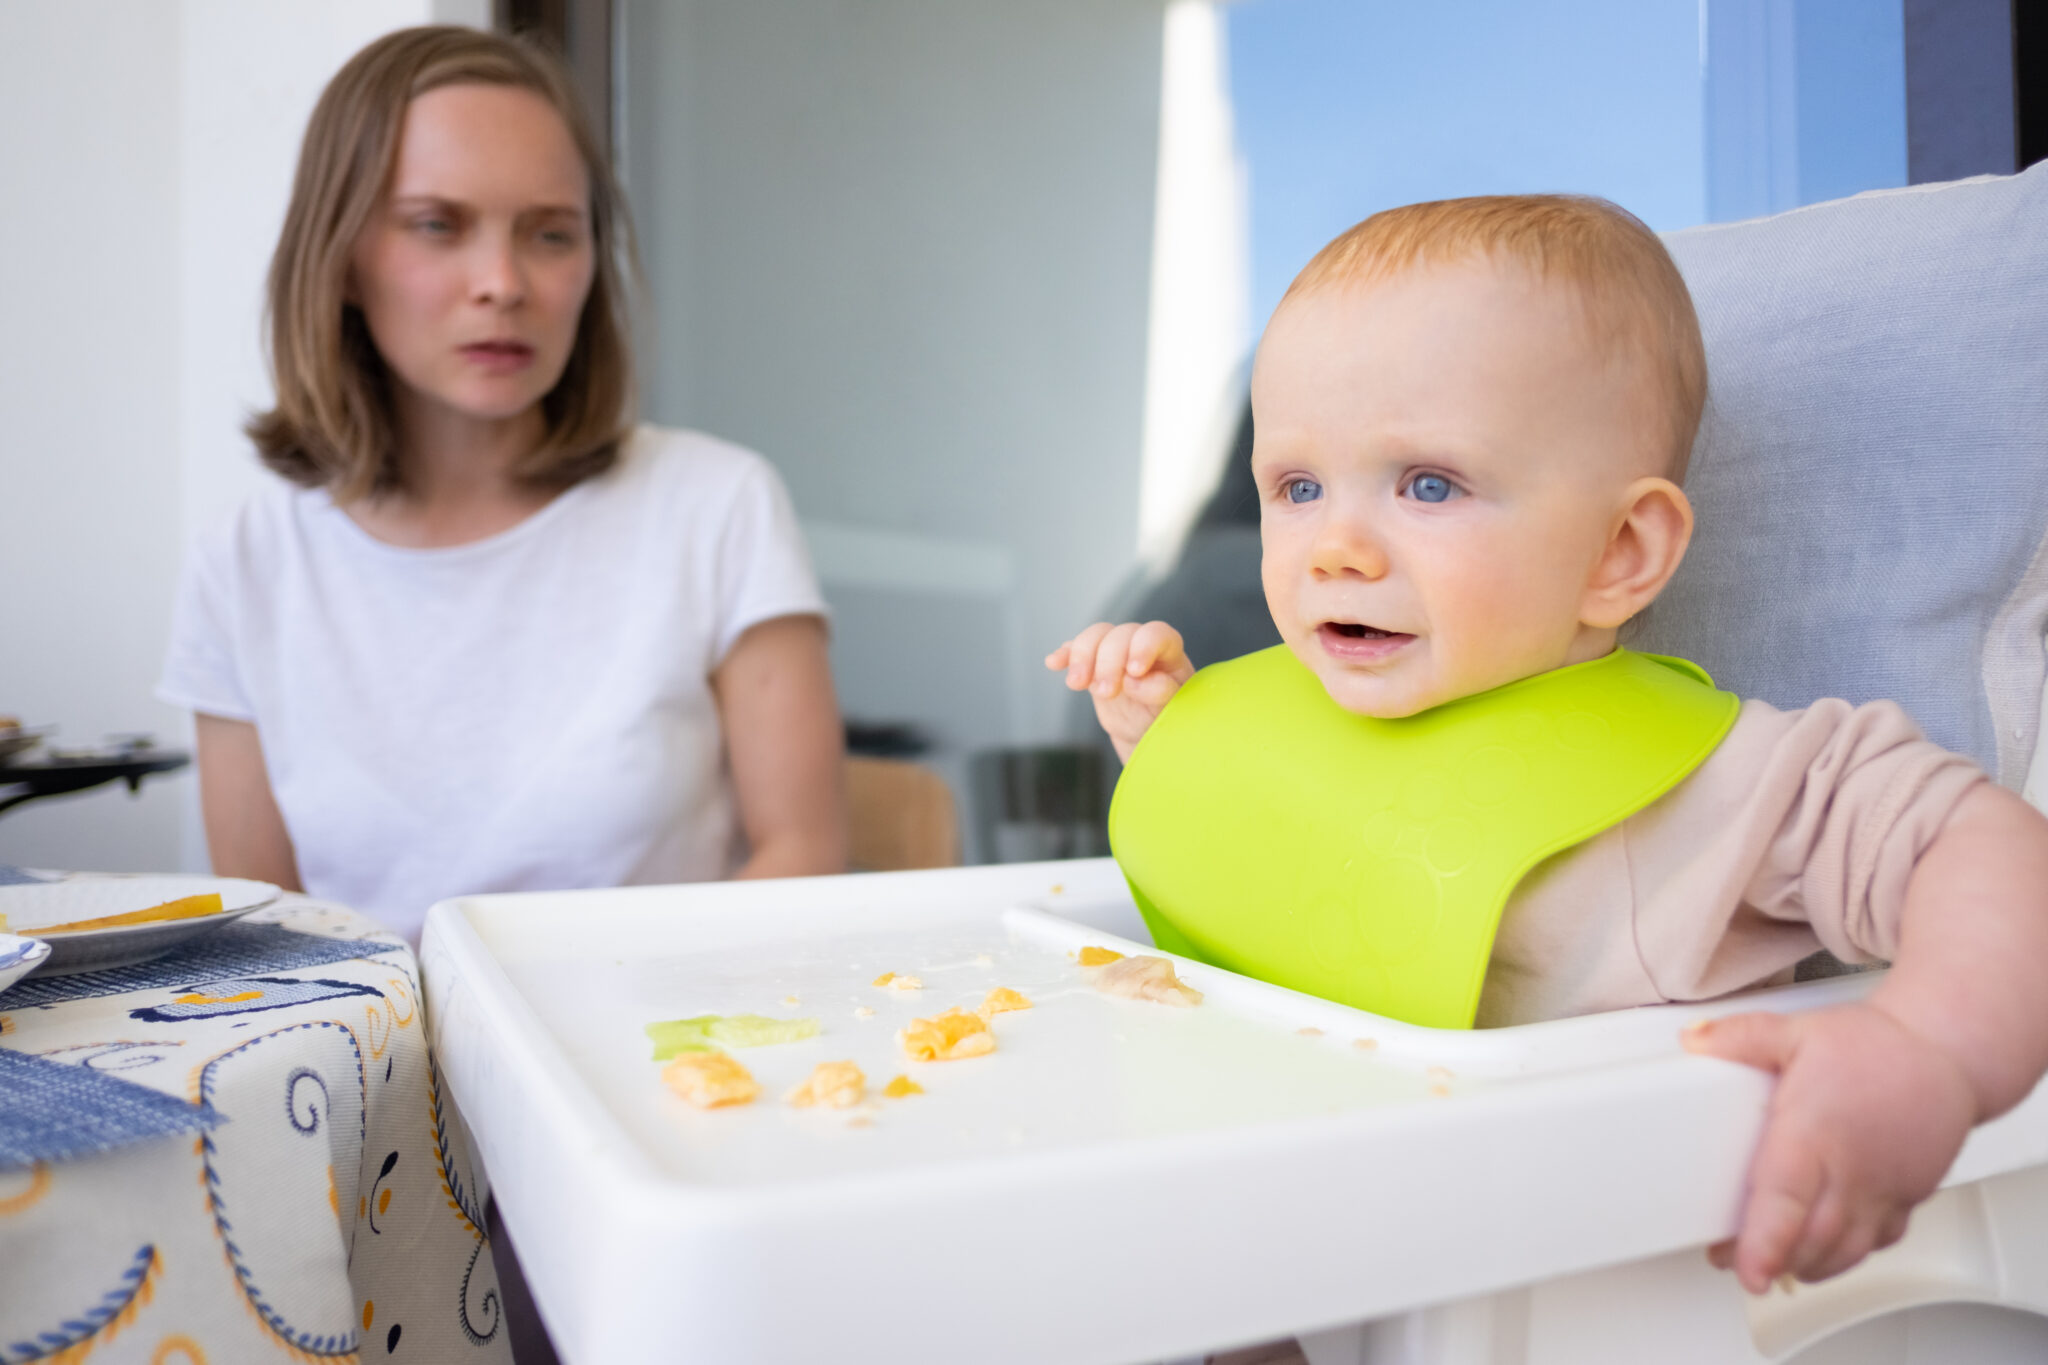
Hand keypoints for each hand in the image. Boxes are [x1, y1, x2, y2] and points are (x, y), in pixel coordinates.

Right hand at [1046, 621, 1193, 762]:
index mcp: (1167, 649)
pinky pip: (1075, 650)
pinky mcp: (1093, 663)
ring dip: (1082, 657)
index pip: (1155, 633)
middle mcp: (1139, 643)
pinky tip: (1054, 663)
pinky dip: (1065, 655)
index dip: (1143, 647)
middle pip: (1119, 635)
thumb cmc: (1165, 715)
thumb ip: (1161, 691)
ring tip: (1076, 685)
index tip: (1134, 671)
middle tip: (1105, 692)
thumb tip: (1135, 680)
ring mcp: (1114, 650)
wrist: (1145, 729)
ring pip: (1095, 636)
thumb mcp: (1172, 707)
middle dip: (1108, 662)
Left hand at [1682, 1002, 1978, 1291]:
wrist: (1945, 1052)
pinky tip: (1823, 1252)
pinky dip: (1847, 1256)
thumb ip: (1741, 1037)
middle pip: (1812, 1239)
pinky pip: (1876, 1242)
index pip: (1785, 1200)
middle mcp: (1851, 1170)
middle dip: (1771, 1262)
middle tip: (1733, 1263)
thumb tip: (1693, 1039)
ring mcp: (1882, 1189)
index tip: (1745, 1270)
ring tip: (1773, 1263)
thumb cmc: (1878, 1047)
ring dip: (1808, 1265)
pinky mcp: (1905, 1199)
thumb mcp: (1797, 1031)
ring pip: (1845, 1250)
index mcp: (1815, 1133)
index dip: (1764, 1243)